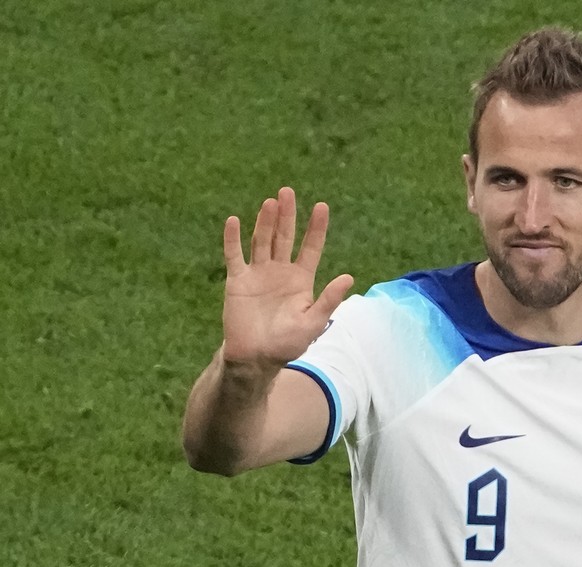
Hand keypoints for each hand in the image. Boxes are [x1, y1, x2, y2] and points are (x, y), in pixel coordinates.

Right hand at [221, 187, 352, 369]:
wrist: (256, 358)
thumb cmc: (287, 344)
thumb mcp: (313, 322)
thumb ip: (329, 299)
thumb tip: (349, 277)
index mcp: (301, 279)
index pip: (311, 247)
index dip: (316, 228)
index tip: (322, 206)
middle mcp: (280, 271)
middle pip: (284, 237)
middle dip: (287, 215)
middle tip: (288, 192)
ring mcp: (258, 274)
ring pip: (262, 241)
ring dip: (265, 222)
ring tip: (270, 202)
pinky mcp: (237, 281)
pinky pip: (234, 256)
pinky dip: (233, 239)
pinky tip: (234, 221)